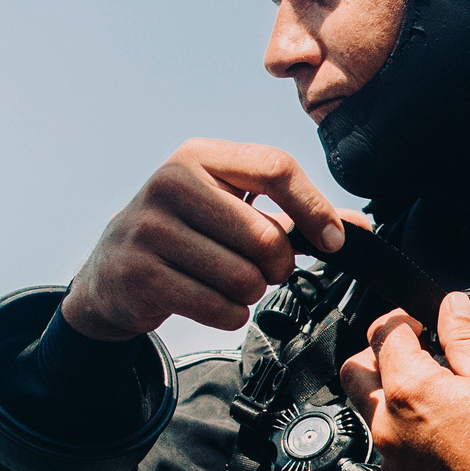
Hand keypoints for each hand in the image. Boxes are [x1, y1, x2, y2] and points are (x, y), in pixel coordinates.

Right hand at [61, 140, 343, 340]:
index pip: (275, 167)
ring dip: (250, 294)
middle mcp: (171, 182)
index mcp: (200, 156)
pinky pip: (219, 308)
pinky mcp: (139, 274)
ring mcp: (150, 228)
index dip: (314, 208)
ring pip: (244, 278)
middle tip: (261, 270)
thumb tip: (357, 229)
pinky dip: (230, 315)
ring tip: (228, 283)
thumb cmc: (188, 235)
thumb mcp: (232, 208)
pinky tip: (210, 301)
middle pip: (266, 236)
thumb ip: (293, 215)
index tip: (333, 241)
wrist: (111, 270)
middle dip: (277, 267)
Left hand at [339, 293, 469, 470]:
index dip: (404, 316)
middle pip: (356, 372)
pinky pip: (386, 444)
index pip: (384, 334)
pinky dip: (400, 425)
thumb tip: (451, 308)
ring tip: (432, 385)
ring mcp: (393, 460)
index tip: (423, 317)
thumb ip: (464, 339)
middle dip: (379, 351)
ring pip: (366, 410)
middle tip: (415, 347)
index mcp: (410, 392)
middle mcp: (389, 427)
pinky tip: (438, 424)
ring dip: (386, 389)